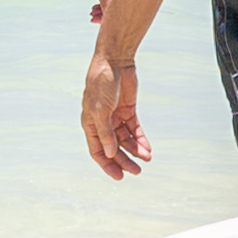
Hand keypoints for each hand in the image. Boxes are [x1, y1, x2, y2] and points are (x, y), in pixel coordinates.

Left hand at [80, 0, 120, 23]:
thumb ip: (104, 2)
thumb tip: (108, 19)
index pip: (120, 10)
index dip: (108, 19)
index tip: (96, 22)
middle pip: (118, 7)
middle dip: (105, 15)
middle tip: (92, 18)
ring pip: (114, 2)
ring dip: (103, 9)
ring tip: (92, 13)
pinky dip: (104, 2)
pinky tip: (96, 6)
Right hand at [80, 48, 151, 179]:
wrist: (115, 60)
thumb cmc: (101, 82)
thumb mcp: (100, 109)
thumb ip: (105, 133)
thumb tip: (110, 154)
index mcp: (90, 124)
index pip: (97, 151)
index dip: (107, 165)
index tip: (119, 177)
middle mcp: (102, 123)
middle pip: (114, 148)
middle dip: (124, 161)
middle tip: (137, 172)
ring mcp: (115, 117)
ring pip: (126, 140)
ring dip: (135, 150)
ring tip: (147, 159)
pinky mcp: (128, 110)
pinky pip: (135, 129)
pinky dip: (141, 139)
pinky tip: (148, 148)